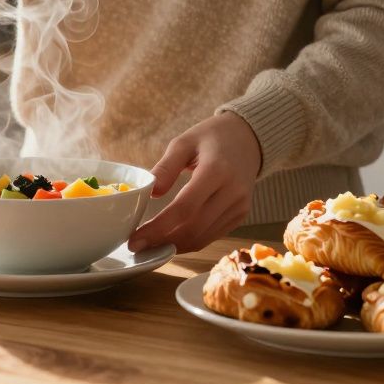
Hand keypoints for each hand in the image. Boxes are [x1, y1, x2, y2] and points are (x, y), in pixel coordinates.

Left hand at [128, 113, 261, 253]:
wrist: (248, 139)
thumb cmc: (212, 138)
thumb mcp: (184, 141)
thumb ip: (166, 167)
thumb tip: (150, 192)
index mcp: (217, 170)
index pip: (185, 208)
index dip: (159, 228)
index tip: (135, 238)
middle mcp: (232, 192)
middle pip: (193, 228)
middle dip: (162, 241)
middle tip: (136, 246)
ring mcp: (239, 207)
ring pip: (203, 237)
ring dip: (174, 246)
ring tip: (149, 246)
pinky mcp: (240, 215)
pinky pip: (212, 236)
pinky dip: (189, 242)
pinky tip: (170, 241)